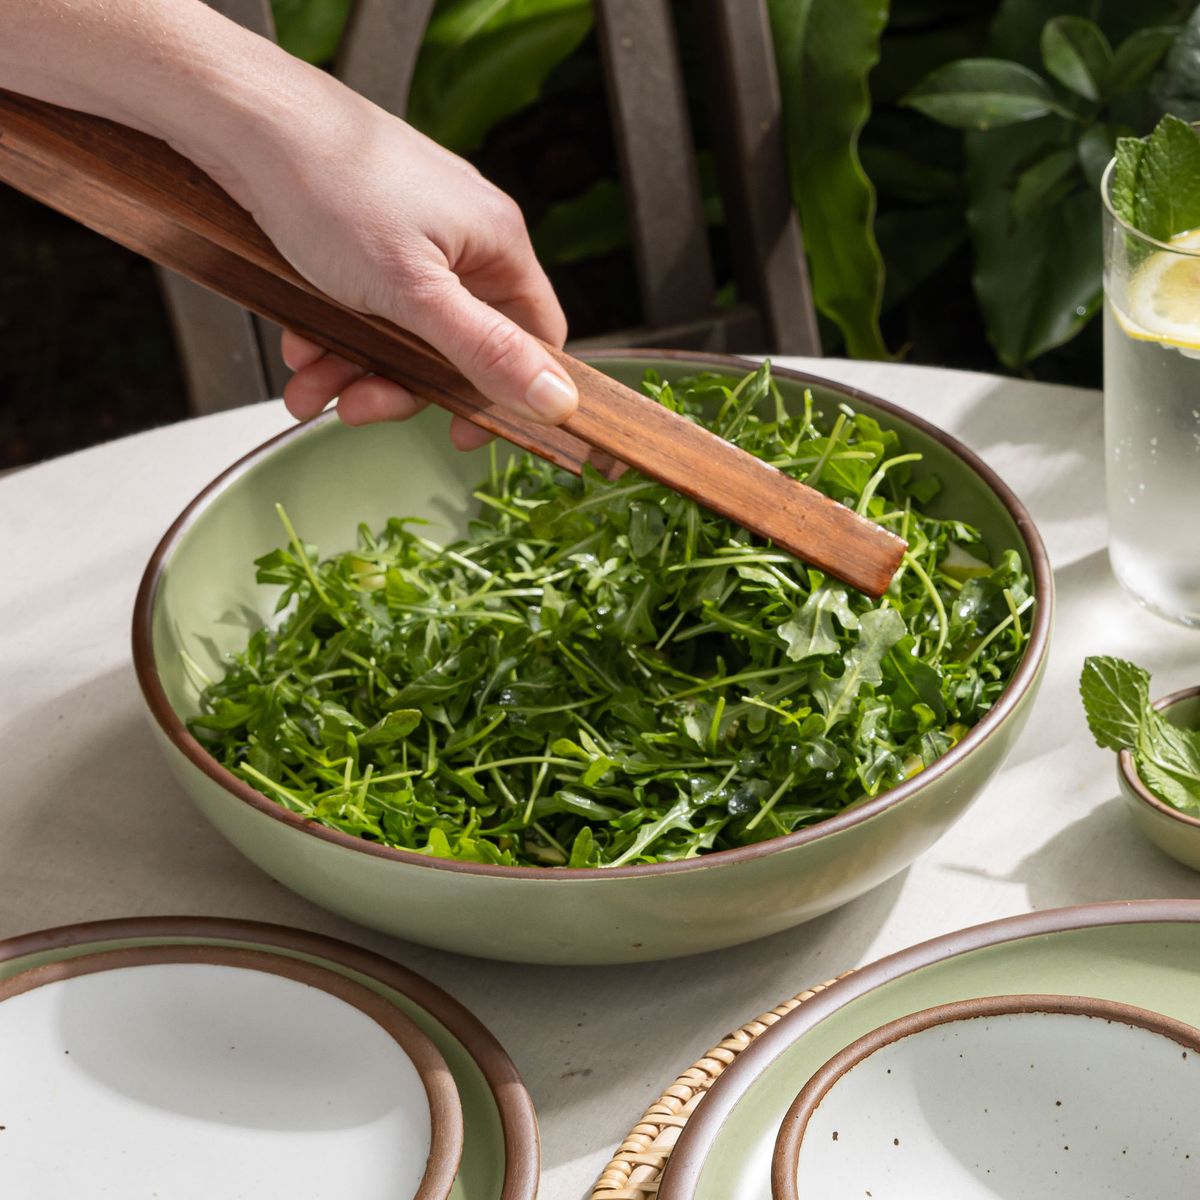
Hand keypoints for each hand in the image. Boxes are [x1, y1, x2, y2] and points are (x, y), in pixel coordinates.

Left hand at [213, 80, 575, 447]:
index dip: (509, 391)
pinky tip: (299, 346)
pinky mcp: (364, 237)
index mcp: (495, 243)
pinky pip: (364, 308)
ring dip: (355, 369)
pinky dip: (332, 337)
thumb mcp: (414, 291)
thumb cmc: (330, 185)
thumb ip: (486, 350)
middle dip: (400, 385)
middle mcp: (462, 239)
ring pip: (401, 333)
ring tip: (309, 384)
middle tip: (358, 407)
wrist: (238, 120)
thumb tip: (557, 400)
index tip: (465, 429)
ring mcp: (412, 236)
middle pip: (455, 346)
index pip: (535, 335)